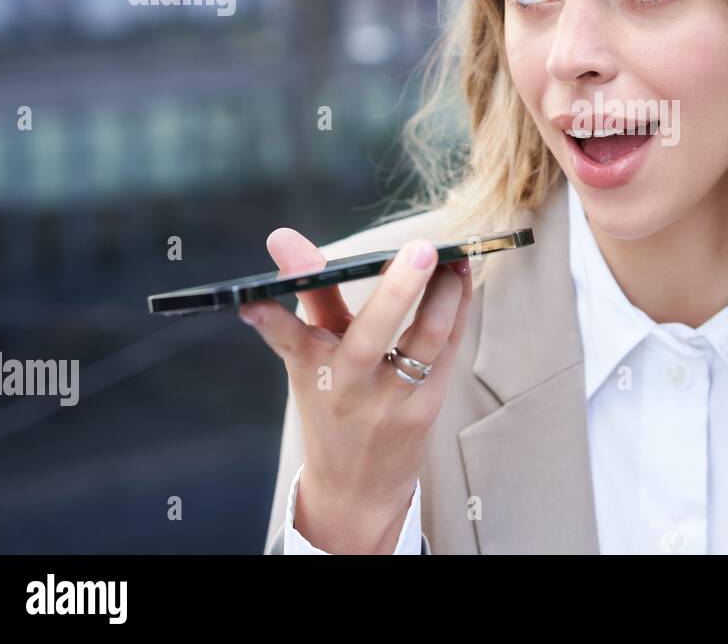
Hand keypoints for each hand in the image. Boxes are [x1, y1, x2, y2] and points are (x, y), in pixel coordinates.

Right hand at [239, 230, 472, 553]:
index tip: (267, 270)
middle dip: (397, 291)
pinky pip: (448, 349)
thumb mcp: (310, 358)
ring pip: (425, 342)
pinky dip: (457, 309)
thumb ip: (308, 298)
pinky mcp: (428, 407)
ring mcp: (392, 401)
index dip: (277, 308)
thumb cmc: (332, 407)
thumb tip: (283, 240)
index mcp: (311, 372)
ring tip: (453, 257)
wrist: (357, 487)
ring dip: (445, 295)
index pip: (290, 335)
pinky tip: (461, 277)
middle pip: (370, 338)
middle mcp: (348, 389)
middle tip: (421, 249)